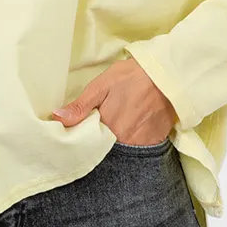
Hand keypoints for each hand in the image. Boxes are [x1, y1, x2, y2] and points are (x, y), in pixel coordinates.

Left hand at [50, 58, 177, 145]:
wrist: (168, 74)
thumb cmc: (132, 77)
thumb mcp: (102, 86)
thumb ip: (80, 106)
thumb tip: (58, 119)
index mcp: (107, 128)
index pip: (87, 145)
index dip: (81, 139)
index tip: (78, 132)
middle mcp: (124, 142)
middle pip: (103, 151)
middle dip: (97, 143)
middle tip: (98, 128)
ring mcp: (141, 145)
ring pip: (120, 152)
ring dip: (114, 144)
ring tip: (116, 126)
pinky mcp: (154, 143)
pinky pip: (138, 151)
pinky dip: (131, 143)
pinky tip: (130, 129)